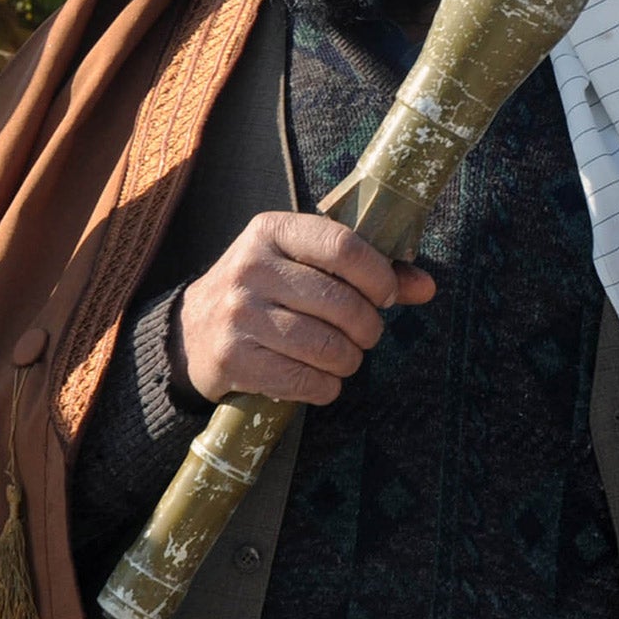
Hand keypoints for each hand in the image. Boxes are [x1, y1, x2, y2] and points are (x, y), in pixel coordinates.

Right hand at [176, 210, 435, 406]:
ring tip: (342, 358)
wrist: (191, 332)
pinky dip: (325, 388)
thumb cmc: (265, 292)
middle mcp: (250, 267)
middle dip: (368, 328)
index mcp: (271, 231)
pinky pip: (304, 381)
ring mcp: (238, 314)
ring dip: (348, 361)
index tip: (386, 296)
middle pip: (342, 303)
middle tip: (363, 335)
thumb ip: (366, 272)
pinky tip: (319, 380)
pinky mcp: (233, 358)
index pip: (343, 246)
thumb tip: (426, 286)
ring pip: (327, 347)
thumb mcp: (304, 266)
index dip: (379, 276)